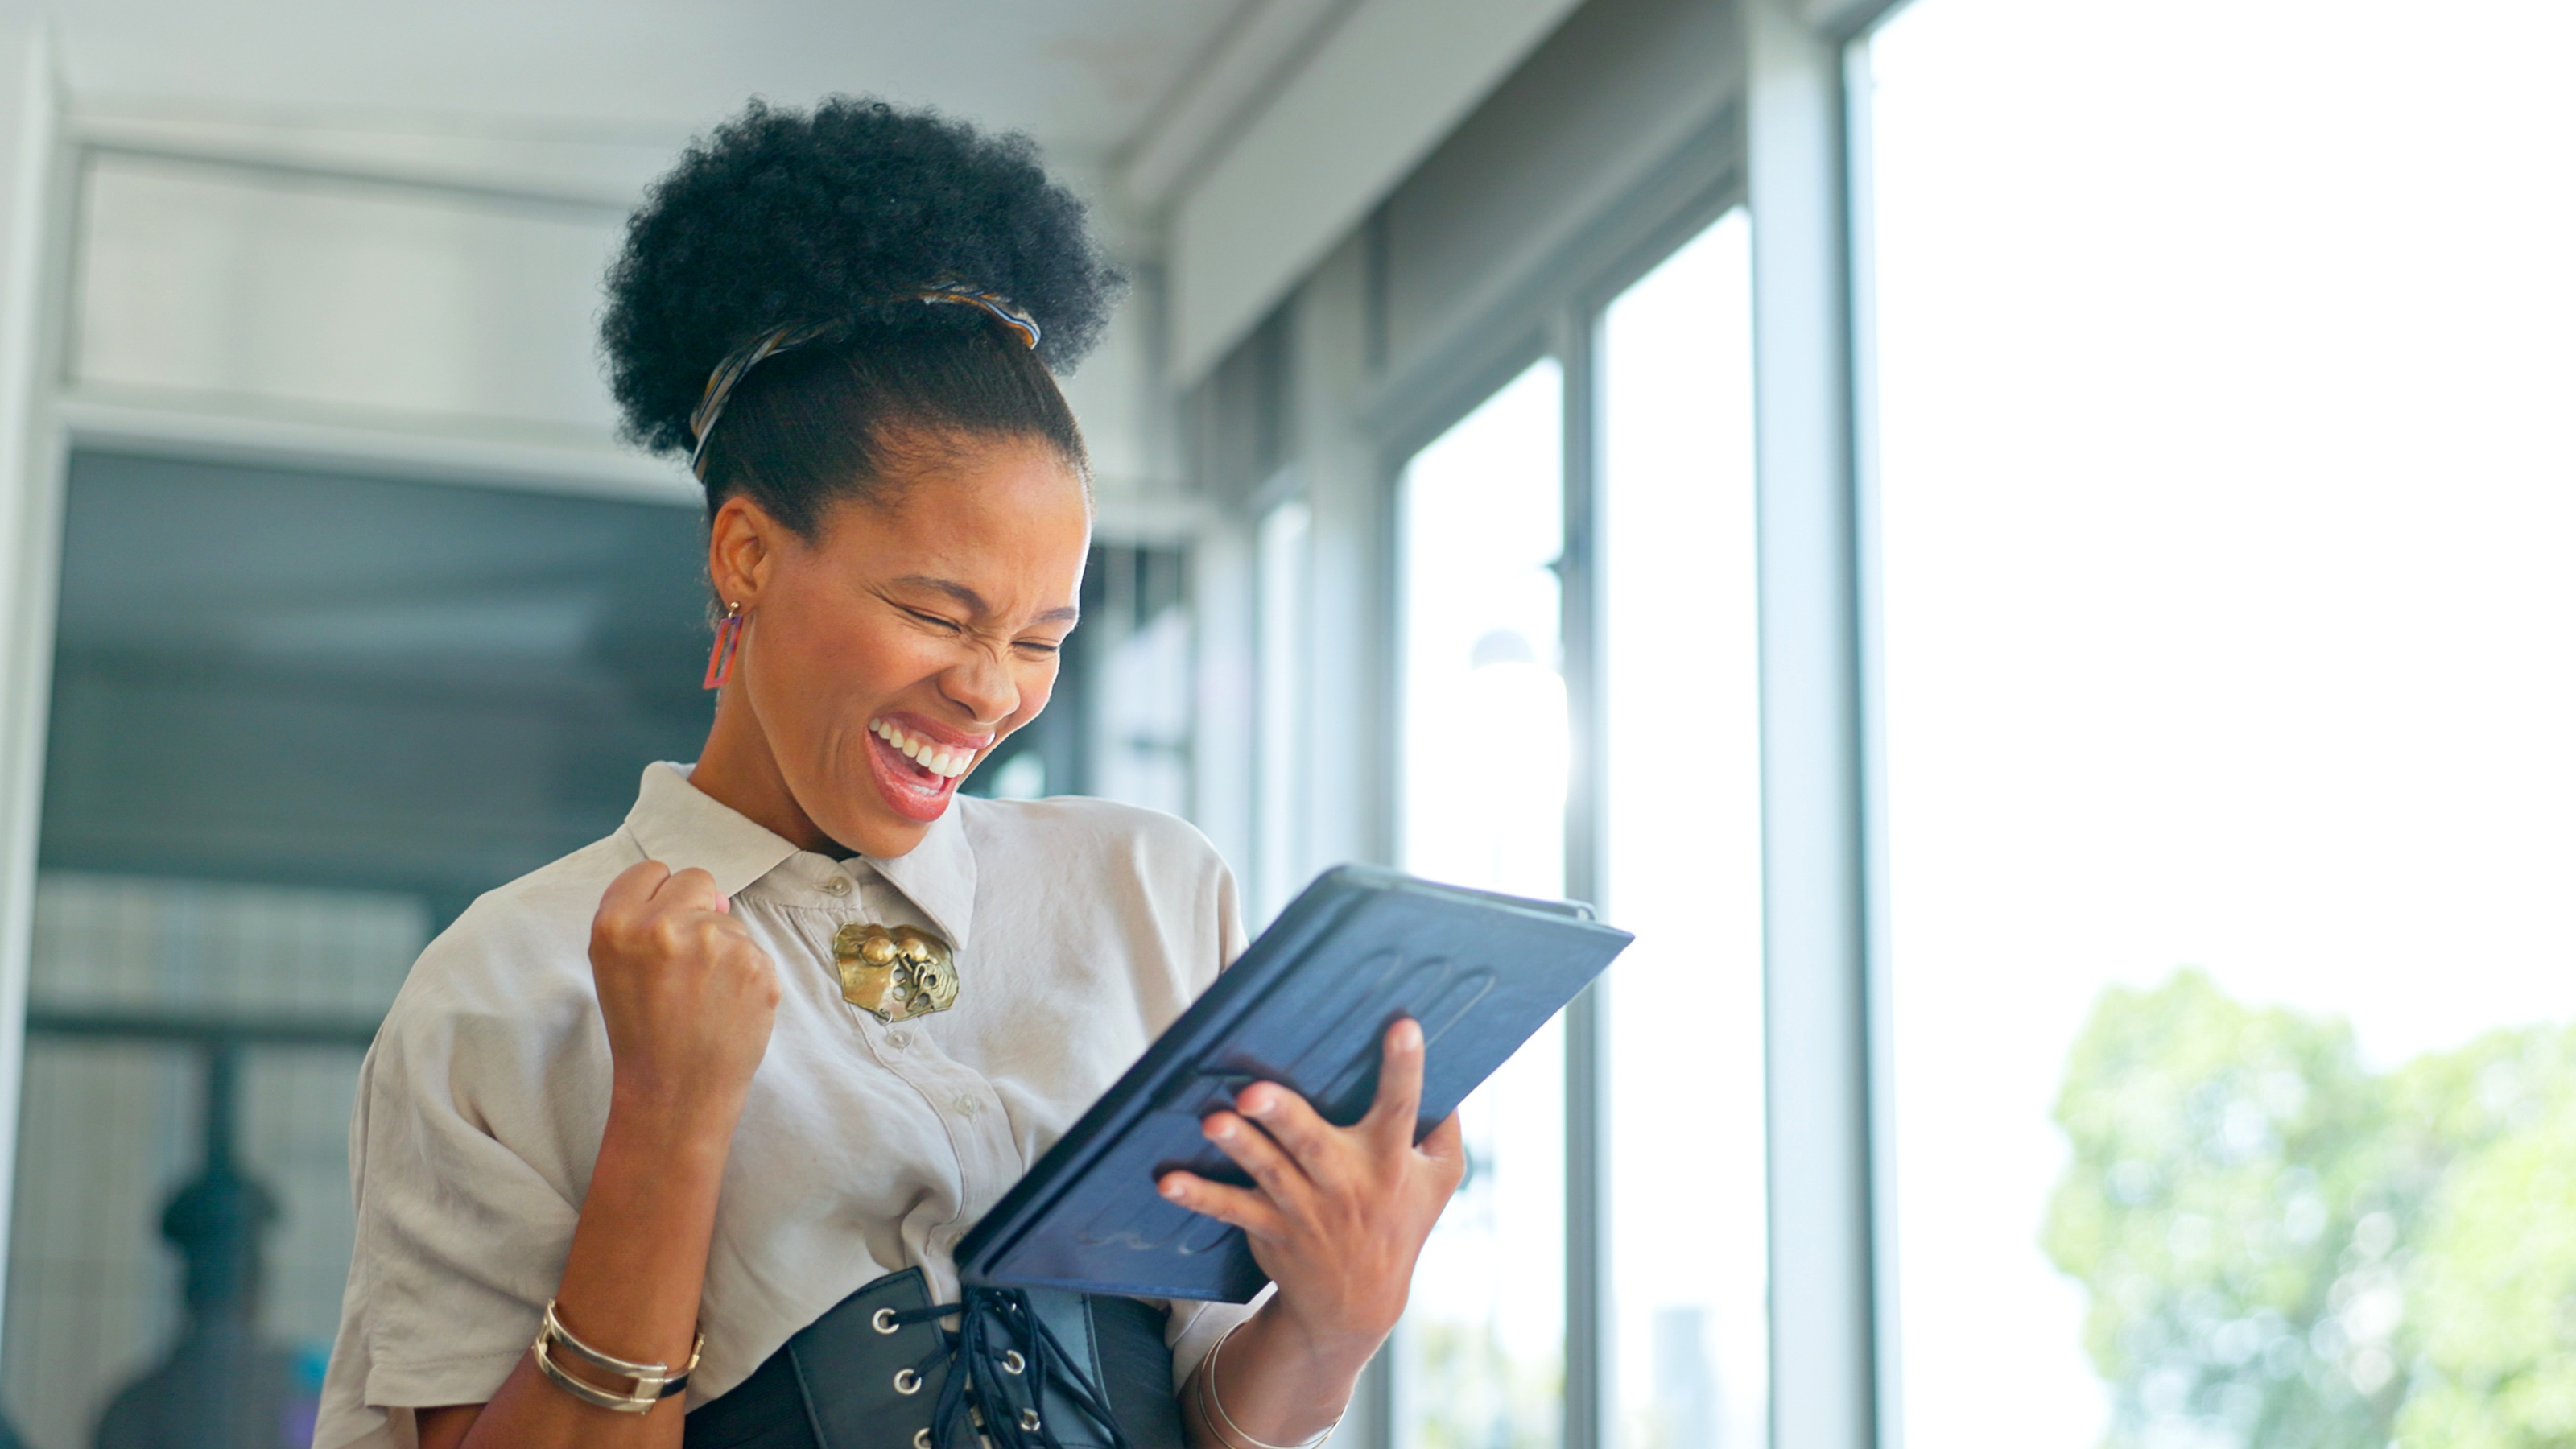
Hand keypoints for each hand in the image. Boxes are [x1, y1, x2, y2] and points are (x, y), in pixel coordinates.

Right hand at [589, 861, 780, 1129]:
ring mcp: (716, 944)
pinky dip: (745, 972)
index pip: (649, 871)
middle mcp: (665, 926)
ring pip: (728, 919)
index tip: (661, 921)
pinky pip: (753, 949)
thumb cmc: (642, 1032)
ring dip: (721, 946)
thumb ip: (644, 920)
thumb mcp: (615, 969)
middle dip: (696, 907)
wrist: (675, 1091)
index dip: (658, 895)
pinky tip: (726, 1004)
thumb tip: (713, 894)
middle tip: (687, 957)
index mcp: (617, 925)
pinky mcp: (756, 964)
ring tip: (703, 994)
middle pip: (697, 879)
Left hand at [1158, 1020, 1465, 1358]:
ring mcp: (1304, 1208)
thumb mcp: (1440, 1180)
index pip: (1403, 1108)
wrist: (1359, 1302)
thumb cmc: (1401, 1222)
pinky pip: (1231, 1209)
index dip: (1405, 1068)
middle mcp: (1346, 1184)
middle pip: (1313, 1142)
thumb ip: (1445, 1128)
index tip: (1402, 1026)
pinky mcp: (1270, 1226)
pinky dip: (1199, 1195)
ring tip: (1213, 1122)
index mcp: (1390, 1162)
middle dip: (1284, 1115)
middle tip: (1255, 1092)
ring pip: (1269, 1171)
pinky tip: (1168, 1181)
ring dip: (1239, 1147)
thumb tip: (1454, 1073)